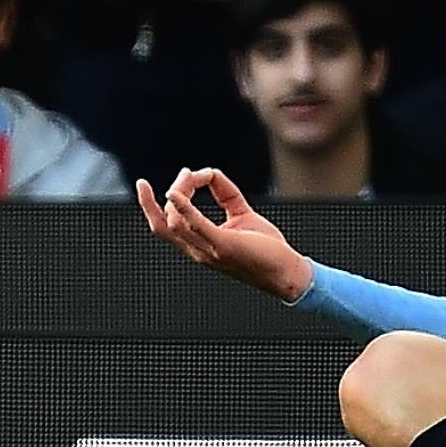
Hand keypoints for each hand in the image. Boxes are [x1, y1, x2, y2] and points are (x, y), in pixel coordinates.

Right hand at [138, 167, 313, 299]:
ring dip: (180, 192)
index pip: (164, 225)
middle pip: (165, 221)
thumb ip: (226, 194)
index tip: (183, 174)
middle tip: (186, 173)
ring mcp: (209, 250)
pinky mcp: (224, 246)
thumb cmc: (267, 249)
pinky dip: (183, 208)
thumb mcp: (242, 214)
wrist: (288, 273)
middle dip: (172, 191)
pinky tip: (174, 192)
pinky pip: (196, 226)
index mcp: (199, 245)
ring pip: (174, 222)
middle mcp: (198, 250)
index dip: (156, 201)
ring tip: (190, 174)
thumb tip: (212, 173)